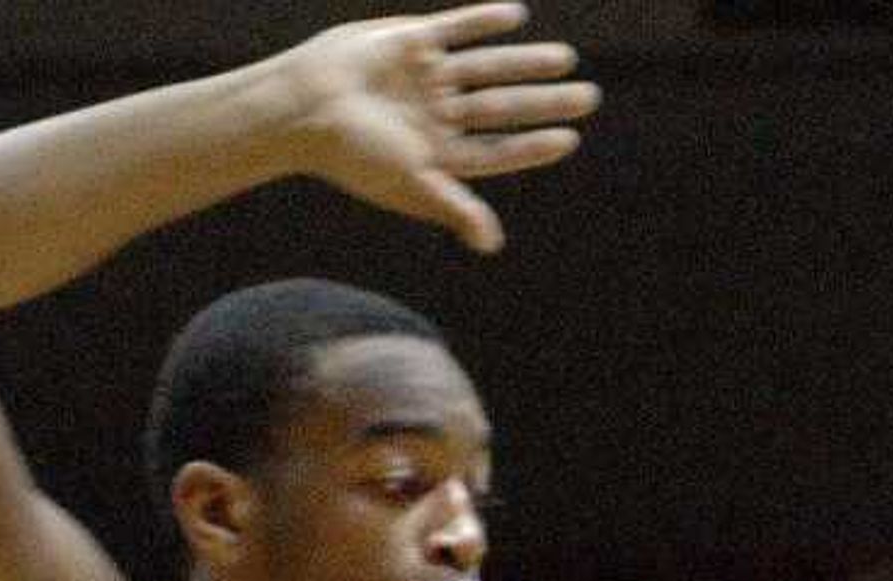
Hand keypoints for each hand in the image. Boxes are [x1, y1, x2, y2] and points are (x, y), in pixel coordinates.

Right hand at [281, 5, 597, 254]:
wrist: (302, 107)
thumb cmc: (352, 155)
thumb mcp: (408, 184)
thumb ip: (453, 209)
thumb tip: (493, 245)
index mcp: (441, 153)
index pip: (500, 150)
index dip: (534, 146)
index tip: (569, 139)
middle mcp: (439, 115)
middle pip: (504, 107)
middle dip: (545, 101)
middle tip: (591, 96)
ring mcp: (426, 78)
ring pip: (487, 67)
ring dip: (526, 62)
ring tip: (567, 59)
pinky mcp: (409, 43)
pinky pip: (455, 29)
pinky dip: (484, 21)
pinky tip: (517, 15)